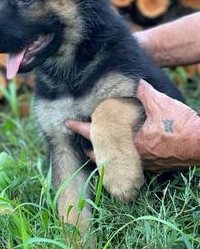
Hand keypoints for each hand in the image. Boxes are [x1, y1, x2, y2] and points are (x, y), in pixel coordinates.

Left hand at [65, 80, 199, 170]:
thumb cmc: (180, 125)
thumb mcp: (160, 103)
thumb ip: (144, 93)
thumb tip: (135, 81)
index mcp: (128, 139)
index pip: (98, 133)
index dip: (81, 128)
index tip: (67, 124)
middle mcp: (132, 155)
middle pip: (102, 155)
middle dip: (89, 149)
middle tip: (80, 143)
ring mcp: (142, 163)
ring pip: (115, 162)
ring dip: (103, 156)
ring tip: (94, 151)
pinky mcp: (153, 167)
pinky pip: (130, 166)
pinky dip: (121, 160)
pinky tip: (121, 155)